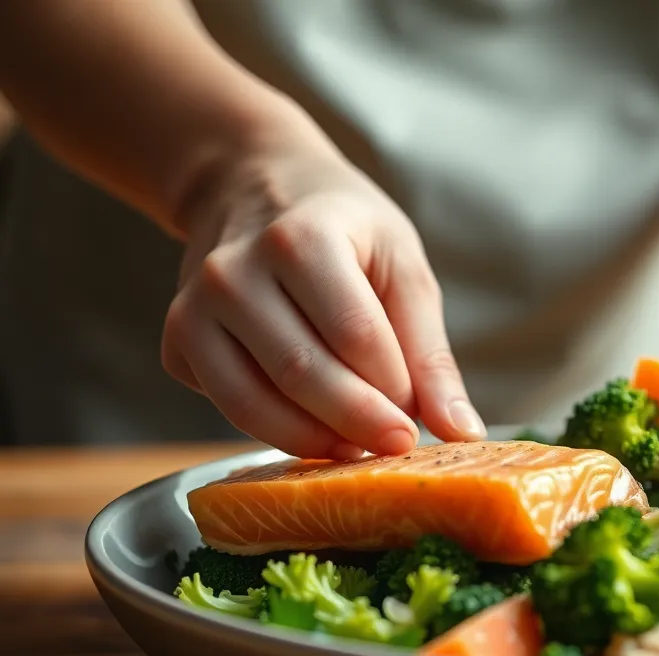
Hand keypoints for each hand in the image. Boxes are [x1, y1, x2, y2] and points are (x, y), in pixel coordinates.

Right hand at [161, 139, 484, 459]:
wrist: (255, 188)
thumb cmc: (344, 230)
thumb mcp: (403, 269)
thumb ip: (430, 354)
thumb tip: (462, 433)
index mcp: (301, 239)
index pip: (355, 335)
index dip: (393, 391)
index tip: (418, 423)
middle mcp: (234, 272)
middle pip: (302, 373)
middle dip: (358, 424)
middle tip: (395, 445)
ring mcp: (194, 310)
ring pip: (253, 405)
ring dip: (314, 441)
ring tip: (358, 445)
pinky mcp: (177, 345)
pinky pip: (228, 407)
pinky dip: (276, 432)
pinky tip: (314, 425)